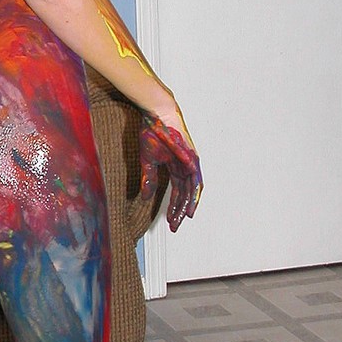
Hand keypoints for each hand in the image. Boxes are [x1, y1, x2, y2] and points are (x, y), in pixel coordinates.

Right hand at [139, 114, 202, 232]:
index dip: (172, 207)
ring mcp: (191, 163)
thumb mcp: (147, 160)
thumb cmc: (152, 132)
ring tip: (184, 218)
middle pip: (185, 194)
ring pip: (192, 189)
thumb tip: (145, 197)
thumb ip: (149, 179)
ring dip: (188, 205)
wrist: (158, 115)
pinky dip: (194, 192)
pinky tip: (190, 204)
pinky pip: (196, 179)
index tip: (169, 222)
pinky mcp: (193, 158)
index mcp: (175, 167)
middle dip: (179, 211)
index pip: (176, 192)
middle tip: (175, 225)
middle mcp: (185, 167)